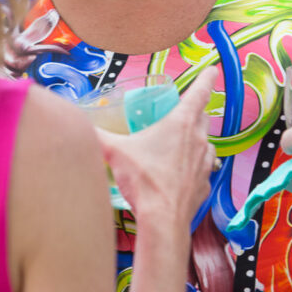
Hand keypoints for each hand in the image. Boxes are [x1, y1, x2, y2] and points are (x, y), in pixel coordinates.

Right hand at [104, 68, 216, 221]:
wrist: (162, 220)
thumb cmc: (144, 181)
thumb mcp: (114, 152)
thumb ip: (96, 135)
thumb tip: (78, 124)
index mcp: (181, 124)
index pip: (199, 92)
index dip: (206, 78)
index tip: (213, 70)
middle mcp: (198, 140)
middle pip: (203, 117)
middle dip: (195, 111)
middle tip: (183, 111)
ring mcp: (204, 163)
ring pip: (206, 143)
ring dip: (196, 140)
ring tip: (180, 144)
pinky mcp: (204, 185)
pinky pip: (202, 169)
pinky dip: (193, 167)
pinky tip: (179, 174)